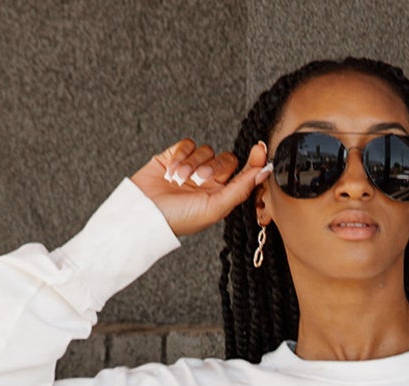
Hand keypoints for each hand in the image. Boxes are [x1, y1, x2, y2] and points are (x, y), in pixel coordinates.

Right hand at [131, 137, 271, 238]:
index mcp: (221, 197)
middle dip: (213, 167)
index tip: (259, 149)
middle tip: (198, 180)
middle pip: (226, 159)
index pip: (244, 174)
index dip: (254, 161)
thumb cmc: (179, 219)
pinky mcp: (175, 156)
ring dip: (193, 164)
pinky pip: (187, 144)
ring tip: (178, 180)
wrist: (143, 213)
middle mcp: (209, 182)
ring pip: (206, 150)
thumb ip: (240, 189)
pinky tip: (171, 170)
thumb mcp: (215, 208)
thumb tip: (265, 172)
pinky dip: (180, 156)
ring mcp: (192, 168)